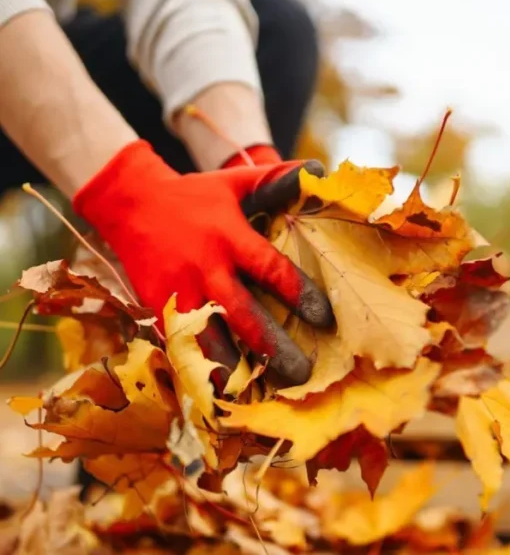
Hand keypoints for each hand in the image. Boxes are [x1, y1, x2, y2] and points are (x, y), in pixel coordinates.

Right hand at [73, 140, 332, 385]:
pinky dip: (199, 369)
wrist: (131, 204)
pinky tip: (219, 389)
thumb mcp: (234, 182)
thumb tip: (320, 170)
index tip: (326, 318)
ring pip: (210, 340)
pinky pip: (181, 344)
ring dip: (237, 368)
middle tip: (303, 372)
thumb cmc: (192, 195)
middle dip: (274, 347)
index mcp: (230, 237)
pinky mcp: (158, 307)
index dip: (301, 295)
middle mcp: (206, 268)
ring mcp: (180, 291)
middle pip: (244, 316)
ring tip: (263, 392)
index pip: (271, 270)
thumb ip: (276, 180)